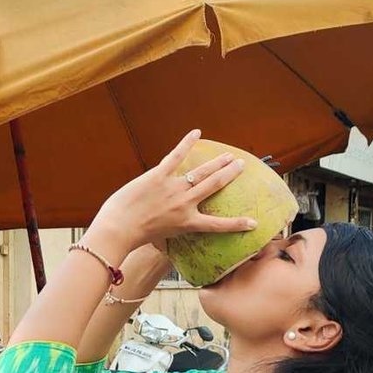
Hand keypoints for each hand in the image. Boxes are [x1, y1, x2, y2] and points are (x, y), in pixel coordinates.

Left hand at [88, 130, 255, 252]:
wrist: (118, 228)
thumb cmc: (135, 237)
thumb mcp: (159, 239)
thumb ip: (170, 232)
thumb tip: (169, 239)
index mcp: (187, 222)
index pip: (218, 225)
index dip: (238, 224)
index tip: (253, 223)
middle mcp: (185, 204)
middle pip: (214, 186)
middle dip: (230, 175)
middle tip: (240, 166)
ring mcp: (173, 188)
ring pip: (202, 171)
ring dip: (218, 162)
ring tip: (229, 155)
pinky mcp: (158, 176)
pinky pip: (176, 156)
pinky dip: (186, 143)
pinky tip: (197, 132)